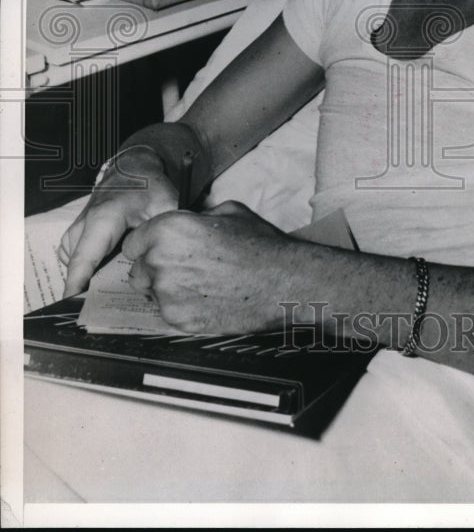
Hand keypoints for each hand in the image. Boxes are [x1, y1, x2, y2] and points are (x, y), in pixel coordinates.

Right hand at [60, 146, 178, 296]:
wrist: (136, 166)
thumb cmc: (150, 185)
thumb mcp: (166, 206)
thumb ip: (165, 234)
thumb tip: (166, 261)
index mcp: (105, 218)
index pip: (85, 256)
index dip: (77, 282)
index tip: (72, 304)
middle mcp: (86, 223)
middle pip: (76, 263)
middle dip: (82, 287)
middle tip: (97, 310)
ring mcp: (80, 226)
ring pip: (73, 258)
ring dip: (84, 275)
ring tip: (103, 293)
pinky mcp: (81, 229)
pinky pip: (74, 253)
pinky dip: (83, 265)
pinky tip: (101, 274)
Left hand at [121, 201, 295, 334]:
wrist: (282, 281)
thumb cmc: (259, 246)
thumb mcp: (227, 212)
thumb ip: (195, 218)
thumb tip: (187, 223)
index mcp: (169, 229)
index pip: (133, 243)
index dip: (147, 245)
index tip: (156, 249)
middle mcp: (161, 260)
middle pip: (138, 269)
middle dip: (155, 268)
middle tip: (183, 267)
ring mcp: (167, 293)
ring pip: (151, 292)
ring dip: (166, 289)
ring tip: (198, 283)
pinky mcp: (179, 319)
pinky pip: (167, 311)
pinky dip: (181, 306)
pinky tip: (206, 297)